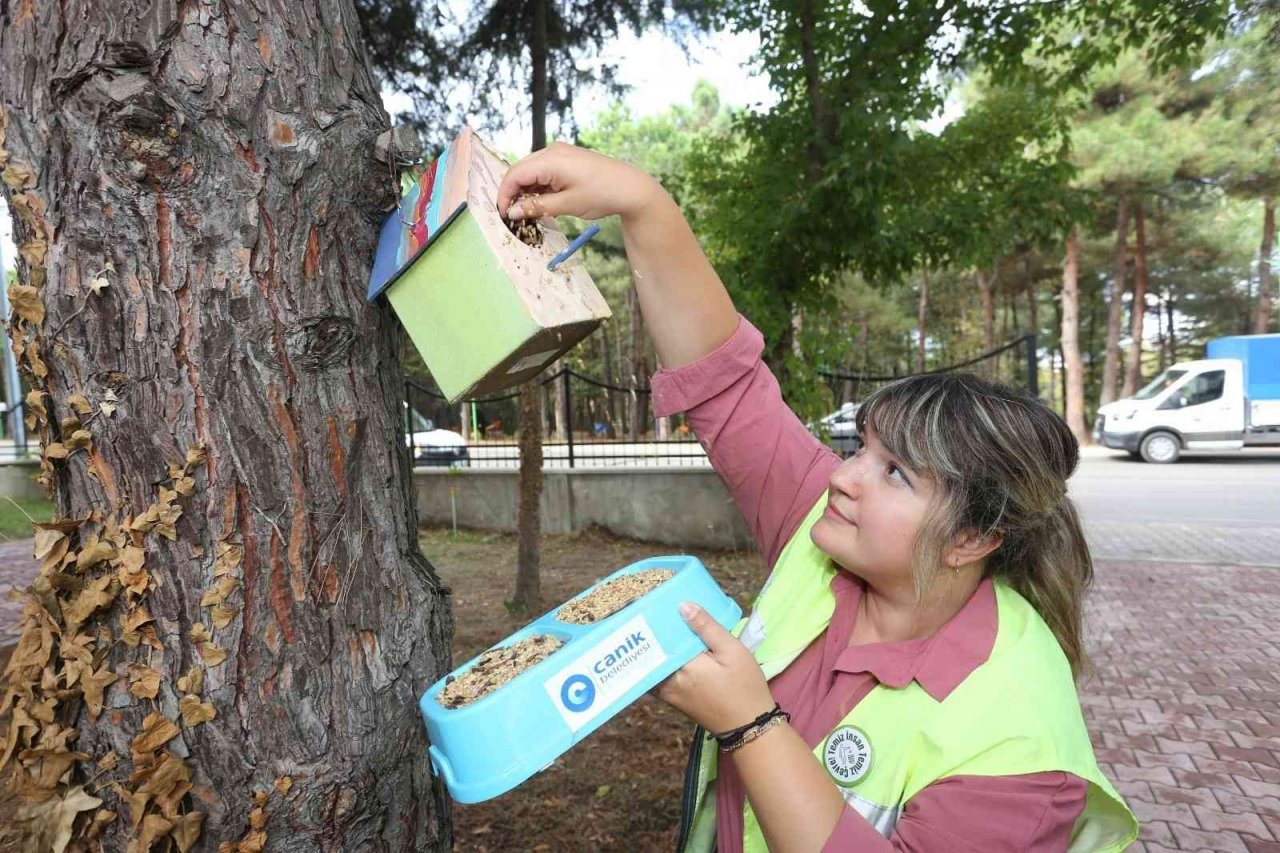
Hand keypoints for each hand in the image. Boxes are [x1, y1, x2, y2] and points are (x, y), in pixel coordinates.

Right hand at [496, 141, 665, 223]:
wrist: (631, 187)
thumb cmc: (602, 194)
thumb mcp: (567, 205)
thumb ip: (537, 207)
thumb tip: (513, 212)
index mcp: (551, 160)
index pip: (515, 174)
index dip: (505, 195)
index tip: (504, 215)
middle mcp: (552, 151)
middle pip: (520, 171)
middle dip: (513, 193)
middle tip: (514, 216)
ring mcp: (560, 153)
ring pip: (531, 171)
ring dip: (526, 190)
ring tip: (529, 212)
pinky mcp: (566, 158)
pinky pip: (543, 171)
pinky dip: (538, 186)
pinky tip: (542, 202)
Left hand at [655, 602, 776, 734]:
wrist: (749, 726)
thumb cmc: (744, 687)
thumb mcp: (732, 651)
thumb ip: (707, 628)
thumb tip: (682, 605)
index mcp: (682, 667)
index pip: (657, 638)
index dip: (654, 620)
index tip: (651, 602)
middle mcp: (667, 681)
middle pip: (651, 651)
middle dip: (651, 632)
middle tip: (653, 608)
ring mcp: (667, 693)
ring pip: (653, 663)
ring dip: (655, 646)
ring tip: (659, 624)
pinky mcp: (672, 699)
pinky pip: (658, 674)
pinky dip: (660, 660)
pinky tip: (670, 646)